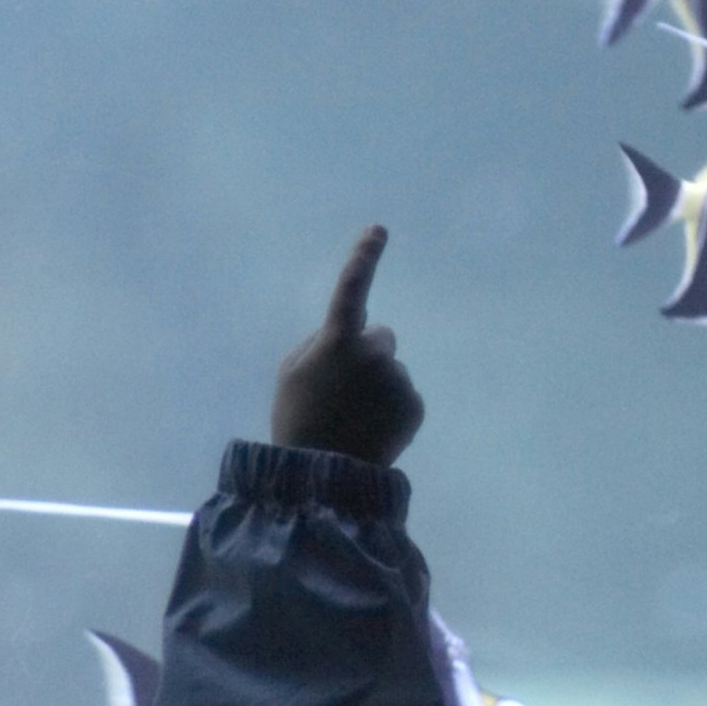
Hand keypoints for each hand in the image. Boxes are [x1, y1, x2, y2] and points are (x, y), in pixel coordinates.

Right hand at [268, 226, 421, 465]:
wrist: (323, 476)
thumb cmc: (297, 421)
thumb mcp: (291, 374)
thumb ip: (318, 346)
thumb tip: (344, 337)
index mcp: (337, 340)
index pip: (352, 288)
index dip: (363, 257)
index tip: (379, 230)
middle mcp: (374, 352)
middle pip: (379, 338)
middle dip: (366, 354)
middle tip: (343, 389)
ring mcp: (398, 379)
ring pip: (390, 371)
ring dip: (376, 386)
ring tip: (353, 418)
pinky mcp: (415, 405)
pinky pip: (403, 396)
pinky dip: (391, 410)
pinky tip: (371, 430)